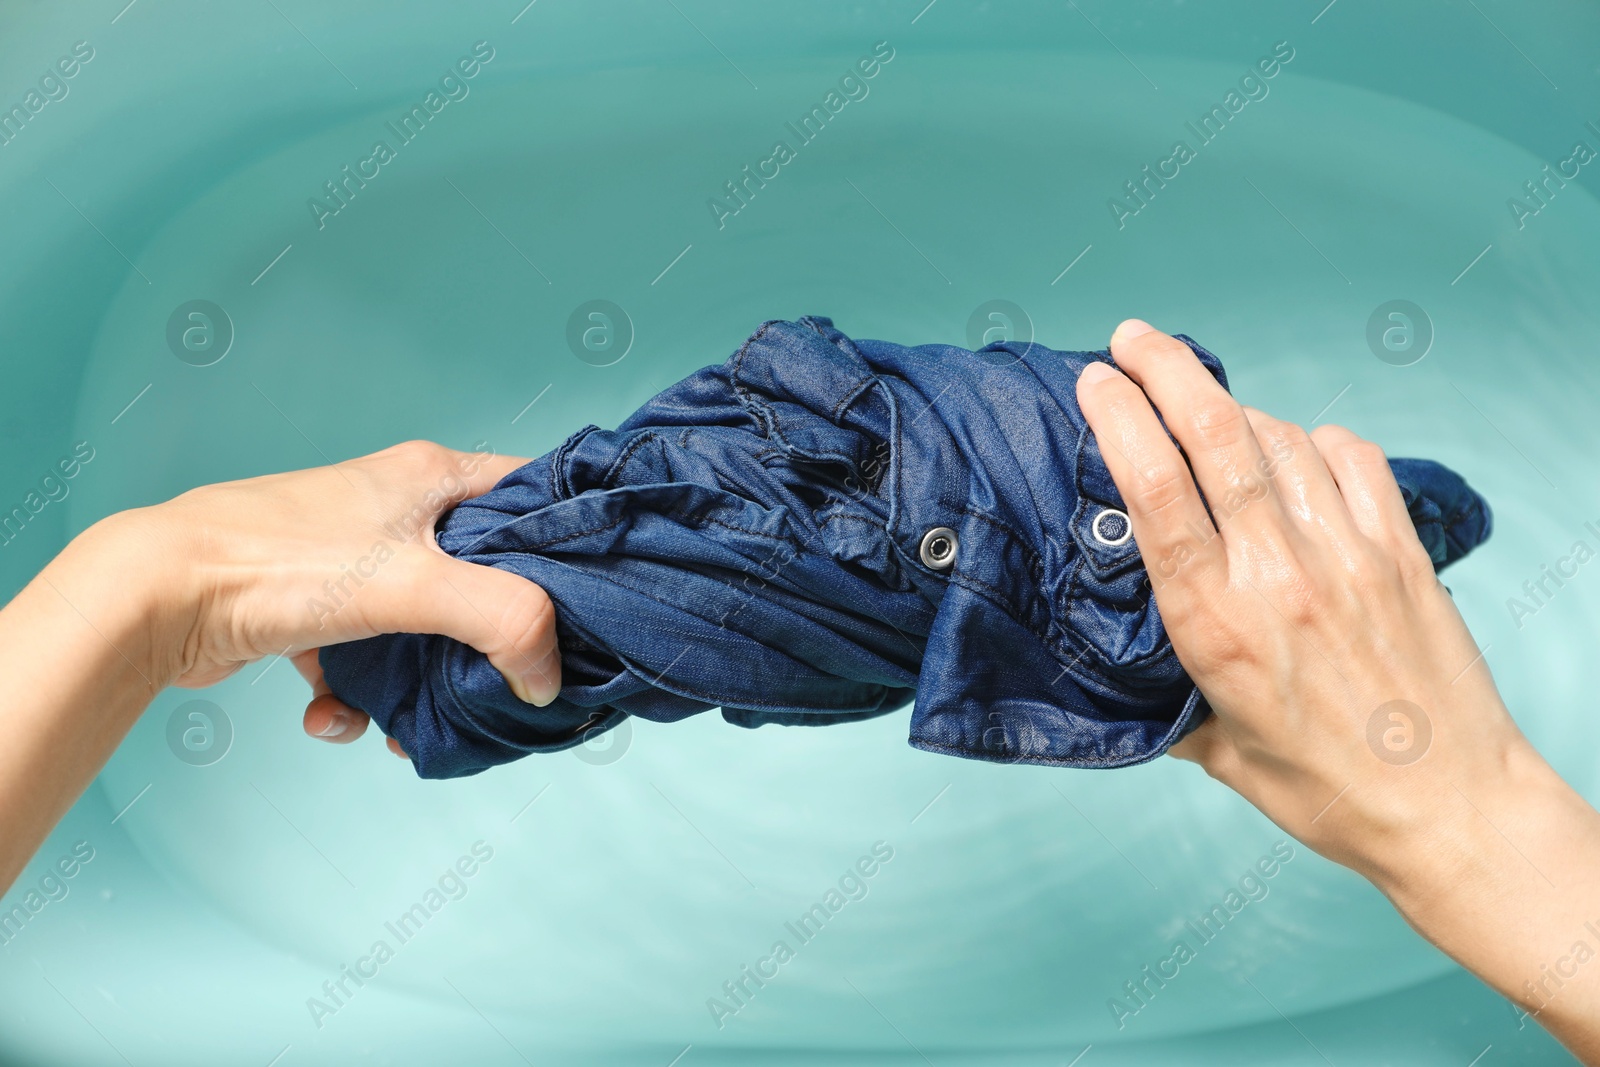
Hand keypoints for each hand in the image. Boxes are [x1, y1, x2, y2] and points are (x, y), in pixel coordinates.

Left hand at [123, 440, 560, 756]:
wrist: (155, 598)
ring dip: (418, 684)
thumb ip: (504, 622)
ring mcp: (352, 558)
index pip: (530, 494)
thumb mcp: (415, 584)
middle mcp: (396, 509)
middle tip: (509, 681)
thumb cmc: (280, 564)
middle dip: (490, 639)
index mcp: (431, 477)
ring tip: (400, 719)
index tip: (586, 602)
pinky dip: (355, 696)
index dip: (564, 544)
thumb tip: (544, 678)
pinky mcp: (313, 606)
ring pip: (421, 627)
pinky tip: (331, 717)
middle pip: (480, 575)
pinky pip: (361, 657)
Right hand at [1076, 320, 1599, 1061]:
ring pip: (1282, 440)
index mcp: (1217, 626)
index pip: (1157, 492)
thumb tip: (1123, 679)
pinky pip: (1354, 460)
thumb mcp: (1219, 752)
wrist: (1452, 812)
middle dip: (1167, 369)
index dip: (1121, 420)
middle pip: (1217, 436)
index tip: (1095, 381)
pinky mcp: (1403, 554)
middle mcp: (1279, 577)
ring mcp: (1349, 557)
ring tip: (1208, 409)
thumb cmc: (1330, 793)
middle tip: (1133, 338)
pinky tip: (1299, 451)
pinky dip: (1316, 440)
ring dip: (1235, 411)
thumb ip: (1167, 704)